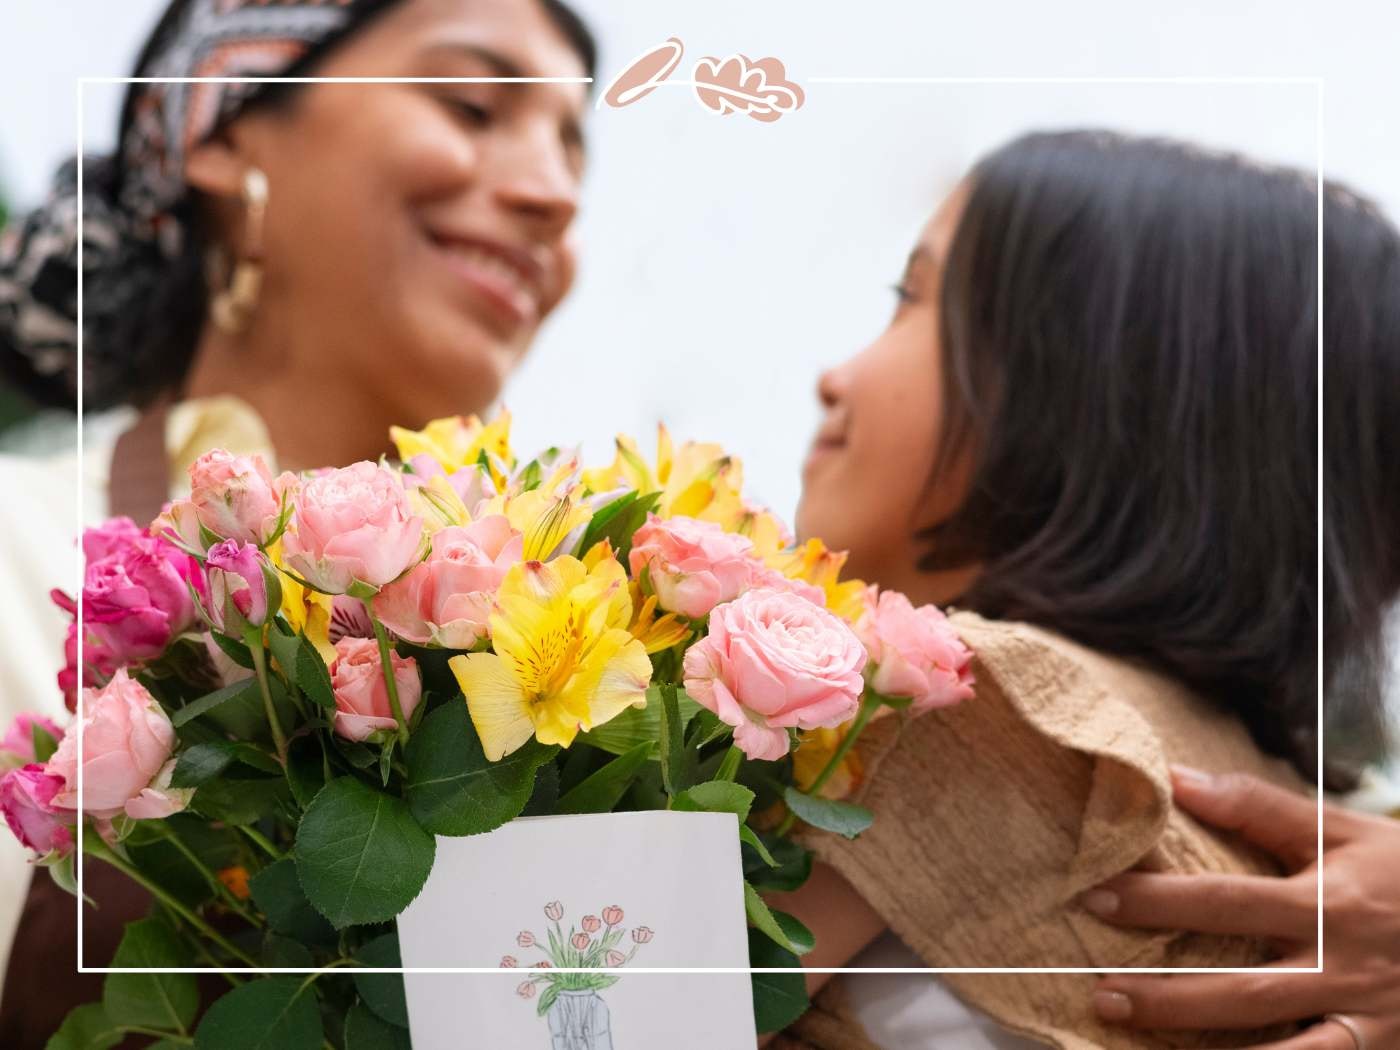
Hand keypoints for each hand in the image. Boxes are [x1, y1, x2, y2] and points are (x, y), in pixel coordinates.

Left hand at [1084, 766, 1399, 1048]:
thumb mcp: (1344, 831)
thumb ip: (1260, 806)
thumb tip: (1177, 777)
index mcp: (1327, 901)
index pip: (1226, 900)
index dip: (1158, 901)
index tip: (1095, 896)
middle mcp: (1341, 965)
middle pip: (1241, 989)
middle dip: (1166, 996)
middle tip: (1099, 994)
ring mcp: (1364, 1018)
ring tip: (1138, 1044)